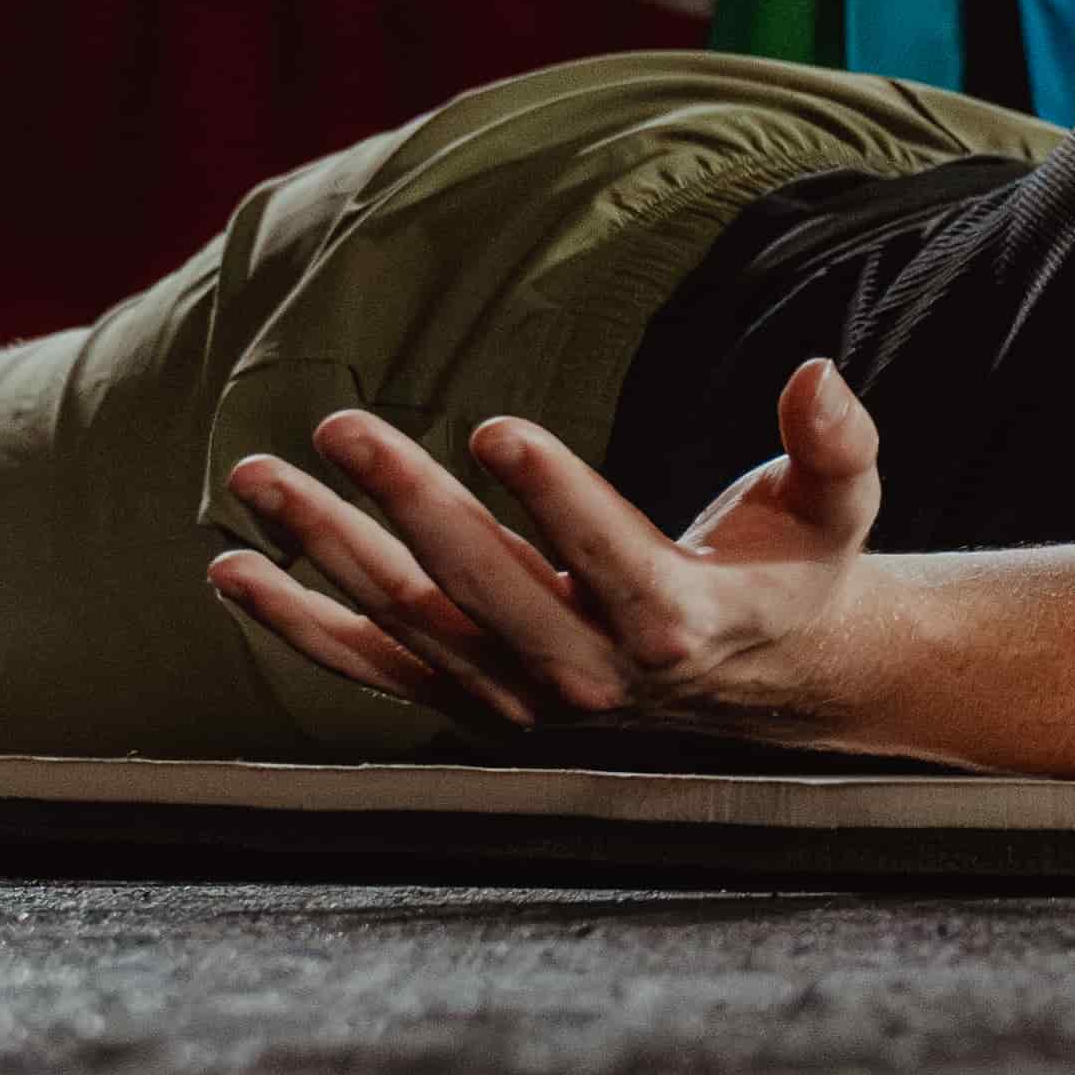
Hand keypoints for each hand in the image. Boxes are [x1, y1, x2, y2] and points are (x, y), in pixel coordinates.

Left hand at [209, 365, 885, 747]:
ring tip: (262, 477)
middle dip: (408, 504)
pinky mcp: (476, 701)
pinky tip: (237, 571)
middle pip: (484, 586)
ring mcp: (524, 696)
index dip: (555, 497)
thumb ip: (834, 442)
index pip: (609, 558)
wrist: (769, 676)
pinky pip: (374, 665)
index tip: (498, 430)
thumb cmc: (796, 566)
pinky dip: (301, 624)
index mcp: (679, 623)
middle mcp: (592, 673)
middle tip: (345, 426)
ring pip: (412, 621)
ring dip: (327, 550)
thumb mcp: (838, 504)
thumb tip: (818, 374)